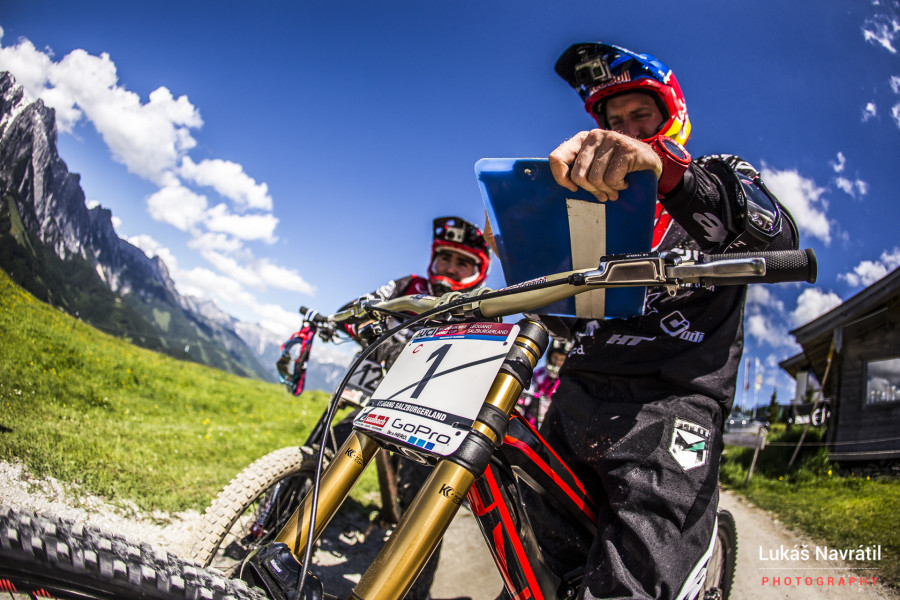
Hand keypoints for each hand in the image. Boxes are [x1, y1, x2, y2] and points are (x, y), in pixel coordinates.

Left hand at [548, 129, 662, 201]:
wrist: (649, 163)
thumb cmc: (618, 168)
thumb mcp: (595, 166)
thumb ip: (579, 170)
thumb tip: (566, 185)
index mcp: (581, 140)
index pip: (556, 158)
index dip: (561, 178)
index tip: (573, 188)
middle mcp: (594, 136)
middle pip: (578, 175)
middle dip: (590, 189)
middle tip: (602, 193)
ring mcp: (611, 139)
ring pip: (595, 179)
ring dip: (607, 190)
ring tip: (615, 189)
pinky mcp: (626, 149)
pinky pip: (612, 179)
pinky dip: (618, 186)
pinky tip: (624, 183)